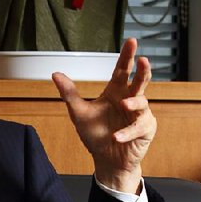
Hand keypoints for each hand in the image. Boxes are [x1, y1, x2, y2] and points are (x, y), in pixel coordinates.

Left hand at [52, 37, 156, 193]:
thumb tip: (55, 74)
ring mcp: (139, 113)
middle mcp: (130, 98)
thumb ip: (69, 94)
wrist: (106, 160)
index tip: (132, 41)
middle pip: (139, 80)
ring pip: (142, 102)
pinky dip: (127, 132)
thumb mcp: (79, 113)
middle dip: (143, 70)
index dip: (127, 55)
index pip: (122, 70)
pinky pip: (138, 127)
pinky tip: (117, 137)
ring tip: (124, 105)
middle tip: (144, 60)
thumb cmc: (95, 134)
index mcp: (115, 91)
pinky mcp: (145, 129)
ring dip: (134, 103)